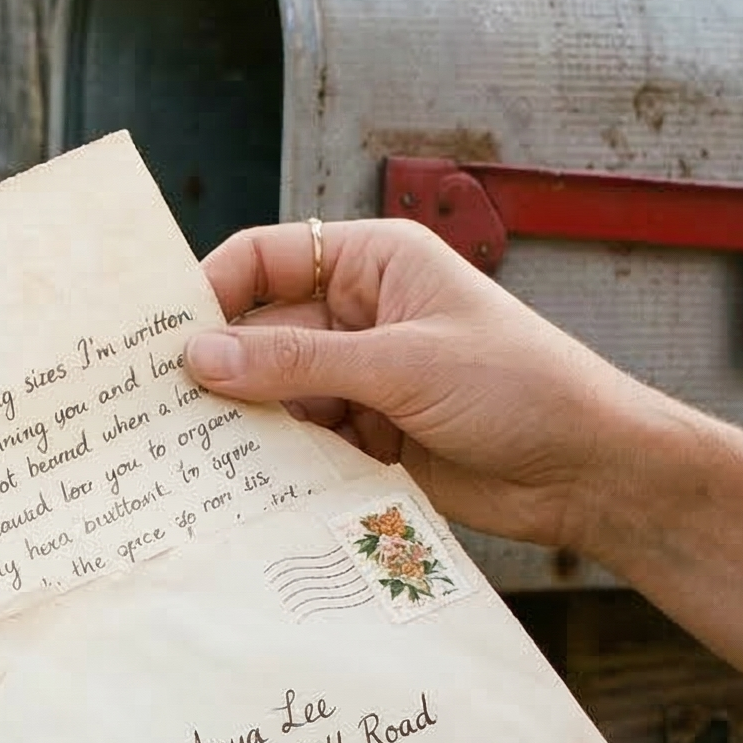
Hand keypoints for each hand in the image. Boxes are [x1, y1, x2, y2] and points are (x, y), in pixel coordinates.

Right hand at [190, 219, 680, 555]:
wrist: (590, 471)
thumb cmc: (522, 388)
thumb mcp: (403, 365)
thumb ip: (298, 361)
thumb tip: (200, 355)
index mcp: (373, 263)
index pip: (266, 258)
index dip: (210, 290)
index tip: (159, 338)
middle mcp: (359, 315)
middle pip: (258, 330)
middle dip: (215, 365)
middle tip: (151, 404)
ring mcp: (360, 379)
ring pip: (272, 394)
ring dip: (239, 422)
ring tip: (184, 453)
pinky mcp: (364, 440)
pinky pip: (298, 444)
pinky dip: (270, 463)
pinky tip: (235, 484)